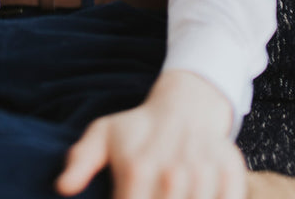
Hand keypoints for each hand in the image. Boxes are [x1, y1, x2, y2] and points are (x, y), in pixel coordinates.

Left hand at [55, 69, 246, 198]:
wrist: (187, 104)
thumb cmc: (140, 128)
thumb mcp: (104, 135)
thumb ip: (81, 162)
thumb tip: (62, 188)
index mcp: (137, 168)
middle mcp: (171, 174)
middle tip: (150, 197)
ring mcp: (204, 176)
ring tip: (168, 195)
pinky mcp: (232, 174)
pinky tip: (196, 195)